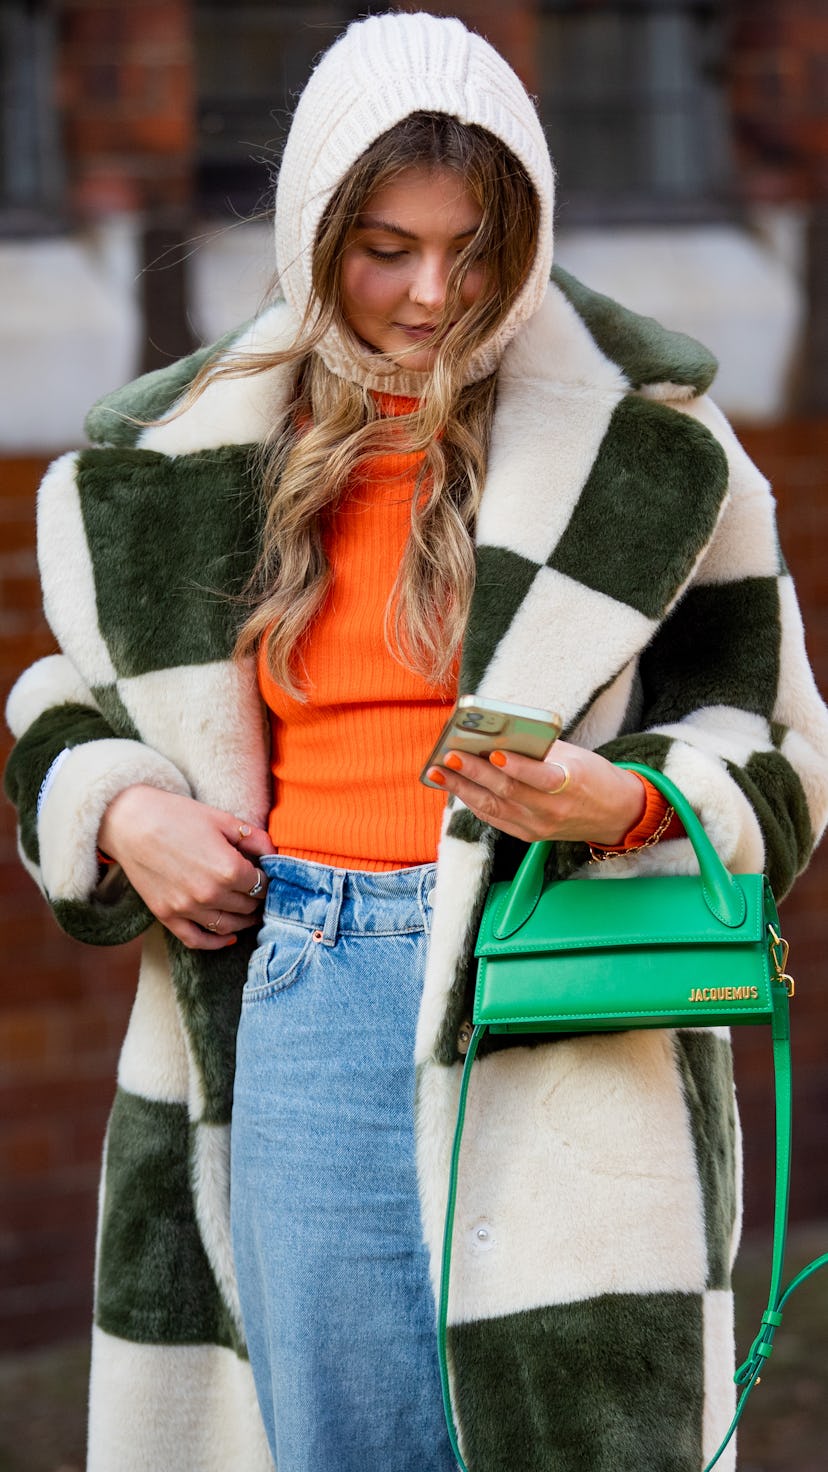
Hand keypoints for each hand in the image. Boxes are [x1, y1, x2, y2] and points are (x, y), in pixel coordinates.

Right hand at [98, 786, 275, 949]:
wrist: (129, 822)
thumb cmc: (177, 815)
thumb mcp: (221, 820)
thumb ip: (253, 838)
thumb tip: (275, 855)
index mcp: (228, 869)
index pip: (262, 885)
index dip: (268, 880)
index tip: (267, 876)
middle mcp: (210, 894)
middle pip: (248, 907)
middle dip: (257, 900)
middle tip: (260, 893)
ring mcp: (187, 908)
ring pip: (228, 926)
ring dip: (244, 922)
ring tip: (250, 913)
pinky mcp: (167, 916)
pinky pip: (197, 940)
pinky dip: (216, 943)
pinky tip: (229, 937)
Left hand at [427, 739, 644, 845]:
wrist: (614, 814)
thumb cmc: (592, 776)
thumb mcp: (575, 755)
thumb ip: (539, 748)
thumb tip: (498, 734)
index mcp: (571, 784)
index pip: (540, 778)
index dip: (516, 766)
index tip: (492, 752)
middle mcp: (553, 810)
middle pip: (507, 792)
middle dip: (475, 773)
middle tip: (449, 756)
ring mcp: (539, 827)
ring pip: (494, 808)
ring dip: (462, 789)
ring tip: (439, 772)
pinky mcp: (529, 836)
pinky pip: (495, 819)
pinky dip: (473, 801)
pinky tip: (455, 786)